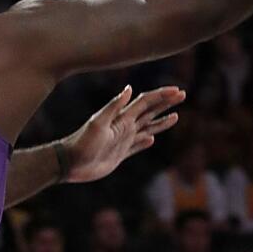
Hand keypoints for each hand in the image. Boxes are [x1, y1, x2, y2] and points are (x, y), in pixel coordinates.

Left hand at [60, 85, 184, 182]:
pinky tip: (151, 140)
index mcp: (122, 118)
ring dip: (161, 121)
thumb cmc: (81, 142)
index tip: (177, 91)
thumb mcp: (97, 123)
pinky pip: (137, 146)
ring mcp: (123, 140)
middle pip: (151, 111)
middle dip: (166, 103)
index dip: (162, 95)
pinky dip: (146, 142)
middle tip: (182, 94)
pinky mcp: (120, 154)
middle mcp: (125, 126)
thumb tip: (130, 88)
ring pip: (148, 128)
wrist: (70, 163)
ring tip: (176, 116)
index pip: (146, 102)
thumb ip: (114, 106)